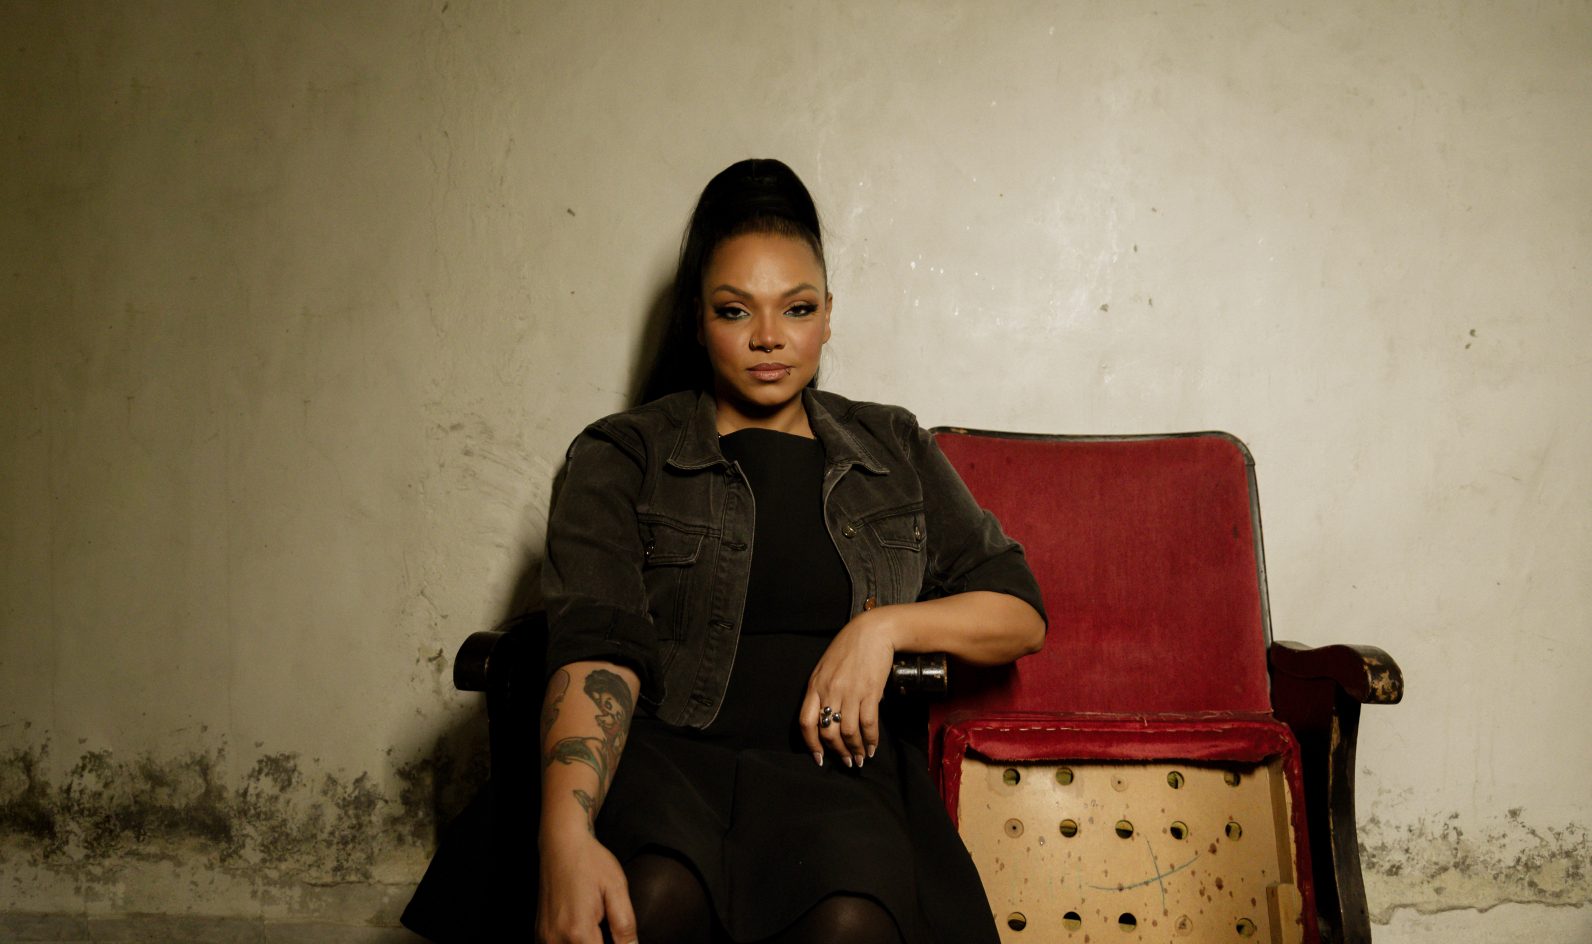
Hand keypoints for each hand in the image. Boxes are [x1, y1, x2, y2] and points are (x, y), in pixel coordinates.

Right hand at [536, 827, 637, 943]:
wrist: (562, 844)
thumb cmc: (590, 862)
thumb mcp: (616, 889)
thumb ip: (625, 925)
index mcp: (578, 931)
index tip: (618, 936)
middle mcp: (556, 939)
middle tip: (608, 927)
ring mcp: (545, 938)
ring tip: (597, 928)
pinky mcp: (540, 934)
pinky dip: (573, 943)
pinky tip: (584, 930)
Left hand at [800, 607, 897, 767]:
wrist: (872, 631)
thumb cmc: (849, 647)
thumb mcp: (827, 667)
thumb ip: (824, 690)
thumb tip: (830, 717)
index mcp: (815, 685)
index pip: (806, 722)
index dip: (812, 744)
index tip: (820, 758)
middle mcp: (830, 691)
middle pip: (828, 732)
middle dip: (837, 752)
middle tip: (846, 761)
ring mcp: (850, 692)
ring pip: (848, 732)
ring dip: (855, 749)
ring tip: (860, 758)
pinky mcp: (870, 692)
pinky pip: (867, 723)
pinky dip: (870, 739)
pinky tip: (872, 746)